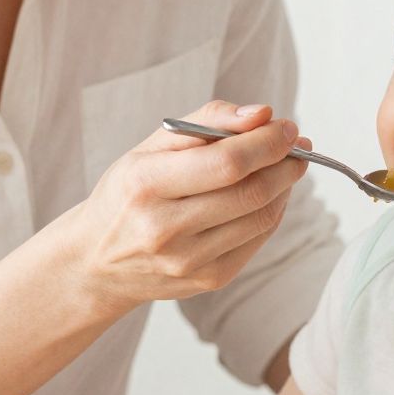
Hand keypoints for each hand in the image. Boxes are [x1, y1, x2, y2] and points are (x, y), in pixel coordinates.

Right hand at [63, 100, 307, 320]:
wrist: (96, 261)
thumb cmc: (128, 194)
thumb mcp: (150, 148)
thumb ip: (205, 122)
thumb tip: (261, 114)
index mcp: (146, 184)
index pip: (227, 163)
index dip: (268, 142)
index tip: (287, 126)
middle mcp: (164, 228)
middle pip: (250, 192)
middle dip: (285, 163)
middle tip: (297, 144)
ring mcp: (187, 261)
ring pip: (260, 217)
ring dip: (284, 187)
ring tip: (284, 166)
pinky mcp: (207, 280)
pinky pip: (257, 240)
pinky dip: (271, 212)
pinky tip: (267, 196)